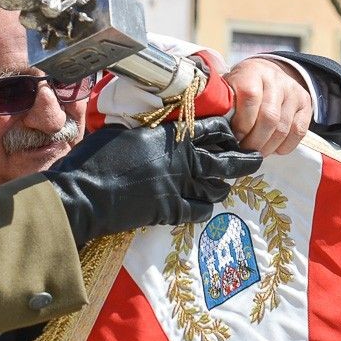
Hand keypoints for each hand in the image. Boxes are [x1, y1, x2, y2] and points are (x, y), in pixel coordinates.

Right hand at [46, 117, 261, 244]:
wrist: (83, 193)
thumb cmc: (94, 158)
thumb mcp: (122, 133)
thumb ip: (146, 132)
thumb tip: (152, 130)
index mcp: (170, 135)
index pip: (214, 129)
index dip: (228, 132)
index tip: (233, 136)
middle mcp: (181, 159)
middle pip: (226, 160)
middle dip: (246, 160)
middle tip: (257, 161)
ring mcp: (178, 186)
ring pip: (217, 187)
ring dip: (223, 187)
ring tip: (226, 187)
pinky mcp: (171, 210)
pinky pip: (201, 211)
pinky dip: (205, 209)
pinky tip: (203, 208)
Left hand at [223, 57, 313, 154]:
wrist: (267, 72)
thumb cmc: (241, 85)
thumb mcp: (229, 87)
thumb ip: (223, 104)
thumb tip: (216, 129)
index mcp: (252, 72)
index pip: (250, 98)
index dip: (242, 123)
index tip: (234, 137)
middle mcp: (275, 79)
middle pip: (269, 117)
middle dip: (255, 141)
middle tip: (245, 151)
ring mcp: (293, 91)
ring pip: (283, 128)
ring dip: (268, 147)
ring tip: (256, 152)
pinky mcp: (305, 103)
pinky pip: (298, 131)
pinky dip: (285, 146)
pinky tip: (273, 149)